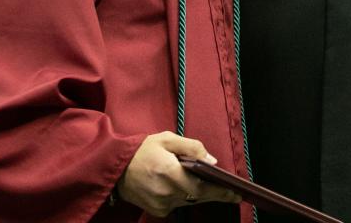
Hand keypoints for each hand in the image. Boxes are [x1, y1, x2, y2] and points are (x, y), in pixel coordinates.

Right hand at [117, 132, 240, 216]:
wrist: (115, 167)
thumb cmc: (143, 150)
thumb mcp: (168, 140)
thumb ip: (192, 148)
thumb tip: (212, 161)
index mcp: (170, 173)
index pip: (201, 188)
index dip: (220, 192)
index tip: (236, 193)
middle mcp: (166, 192)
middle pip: (198, 197)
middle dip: (215, 194)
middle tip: (231, 193)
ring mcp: (160, 204)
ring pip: (189, 201)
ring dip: (201, 195)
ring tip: (215, 188)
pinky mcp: (156, 210)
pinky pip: (177, 204)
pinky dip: (186, 197)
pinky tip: (189, 189)